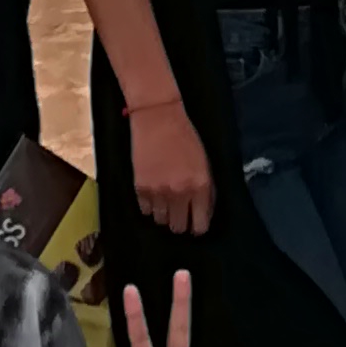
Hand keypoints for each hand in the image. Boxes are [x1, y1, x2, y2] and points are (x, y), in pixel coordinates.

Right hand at [127, 93, 213, 234]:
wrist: (158, 119)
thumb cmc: (185, 138)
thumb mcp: (204, 164)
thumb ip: (205, 191)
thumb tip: (202, 213)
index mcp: (200, 186)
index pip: (200, 225)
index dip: (198, 226)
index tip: (195, 223)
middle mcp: (180, 193)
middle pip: (178, 228)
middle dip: (180, 222)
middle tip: (179, 212)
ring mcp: (158, 192)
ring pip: (161, 221)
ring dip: (164, 213)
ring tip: (165, 198)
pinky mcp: (140, 188)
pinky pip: (145, 211)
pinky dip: (149, 205)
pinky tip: (153, 192)